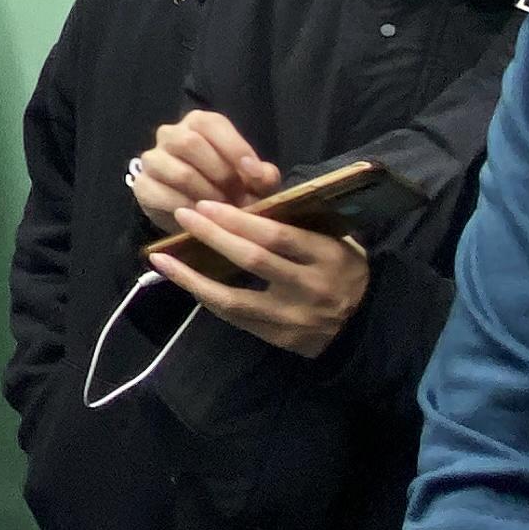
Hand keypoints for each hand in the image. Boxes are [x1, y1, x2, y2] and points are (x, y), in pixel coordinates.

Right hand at [135, 110, 277, 231]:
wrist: (195, 211)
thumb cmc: (227, 186)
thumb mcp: (251, 180)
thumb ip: (262, 175)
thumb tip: (263, 175)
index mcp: (199, 123)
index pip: (211, 124)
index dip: (234, 147)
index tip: (254, 174)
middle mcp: (171, 134)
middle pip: (190, 143)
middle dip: (220, 174)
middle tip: (238, 197)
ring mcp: (152, 159)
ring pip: (178, 172)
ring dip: (205, 194)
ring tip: (221, 210)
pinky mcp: (142, 185)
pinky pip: (162, 195)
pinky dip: (186, 208)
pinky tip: (200, 218)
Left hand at [151, 199, 372, 357]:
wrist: (365, 323)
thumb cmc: (343, 268)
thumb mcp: (334, 239)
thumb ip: (298, 219)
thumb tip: (251, 190)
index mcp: (328, 256)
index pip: (277, 235)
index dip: (238, 219)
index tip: (206, 205)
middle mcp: (312, 288)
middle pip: (253, 260)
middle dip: (214, 236)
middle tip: (184, 216)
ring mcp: (294, 318)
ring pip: (235, 298)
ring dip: (194, 277)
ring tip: (163, 257)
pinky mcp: (280, 339)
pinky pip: (236, 318)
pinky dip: (208, 297)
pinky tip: (185, 281)